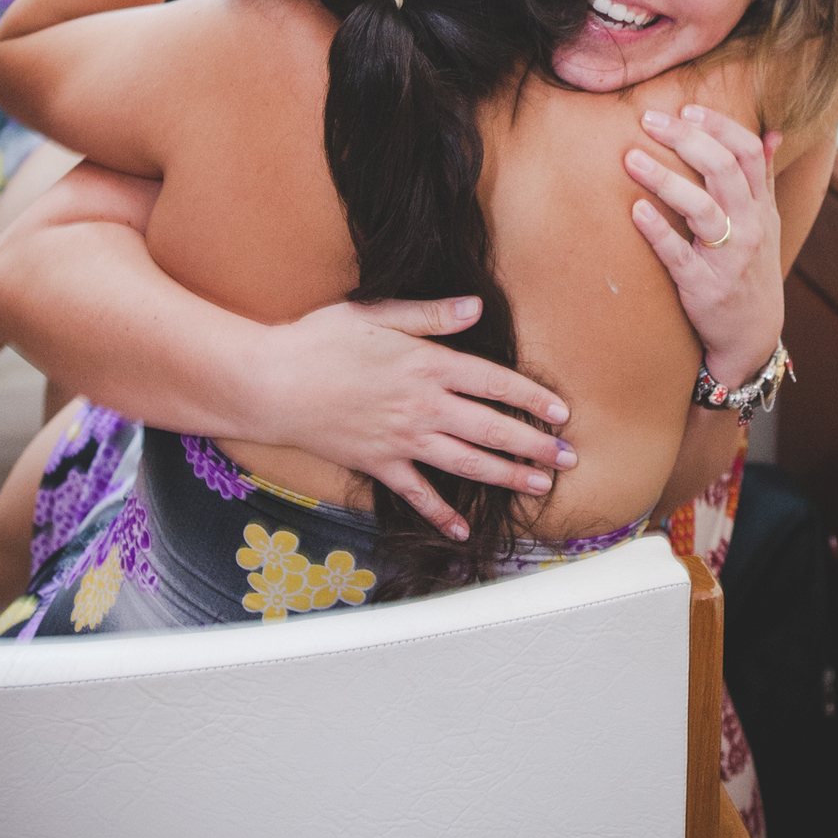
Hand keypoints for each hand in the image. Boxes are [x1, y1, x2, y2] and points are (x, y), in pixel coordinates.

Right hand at [253, 296, 574, 541]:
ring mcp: (401, 440)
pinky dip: (441, 514)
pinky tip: (463, 529)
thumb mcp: (375, 313)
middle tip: (568, 459)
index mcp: (426, 364)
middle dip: (534, 446)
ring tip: (539, 487)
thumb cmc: (318, 340)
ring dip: (506, 477)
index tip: (560, 413)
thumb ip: (429, 314)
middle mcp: (422, 406)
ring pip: (466, 463)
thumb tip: (476, 307)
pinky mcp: (378, 464)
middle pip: (491, 429)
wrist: (269, 384)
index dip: (531, 398)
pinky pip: (417, 494)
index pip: (494, 382)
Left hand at [625, 105, 784, 388]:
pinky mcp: (704, 287)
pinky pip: (679, 256)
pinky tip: (635, 211)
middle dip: (687, 139)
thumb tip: (770, 131)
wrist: (752, 335)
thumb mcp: (767, 223)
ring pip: (703, 210)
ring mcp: (728, 259)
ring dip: (665, 181)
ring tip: (630, 159)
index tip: (687, 109)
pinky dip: (658, 232)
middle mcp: (750, 228)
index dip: (720, 126)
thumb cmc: (751, 269)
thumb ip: (764, 177)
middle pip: (724, 171)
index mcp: (761, 208)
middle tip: (649, 120)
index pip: (748, 153)